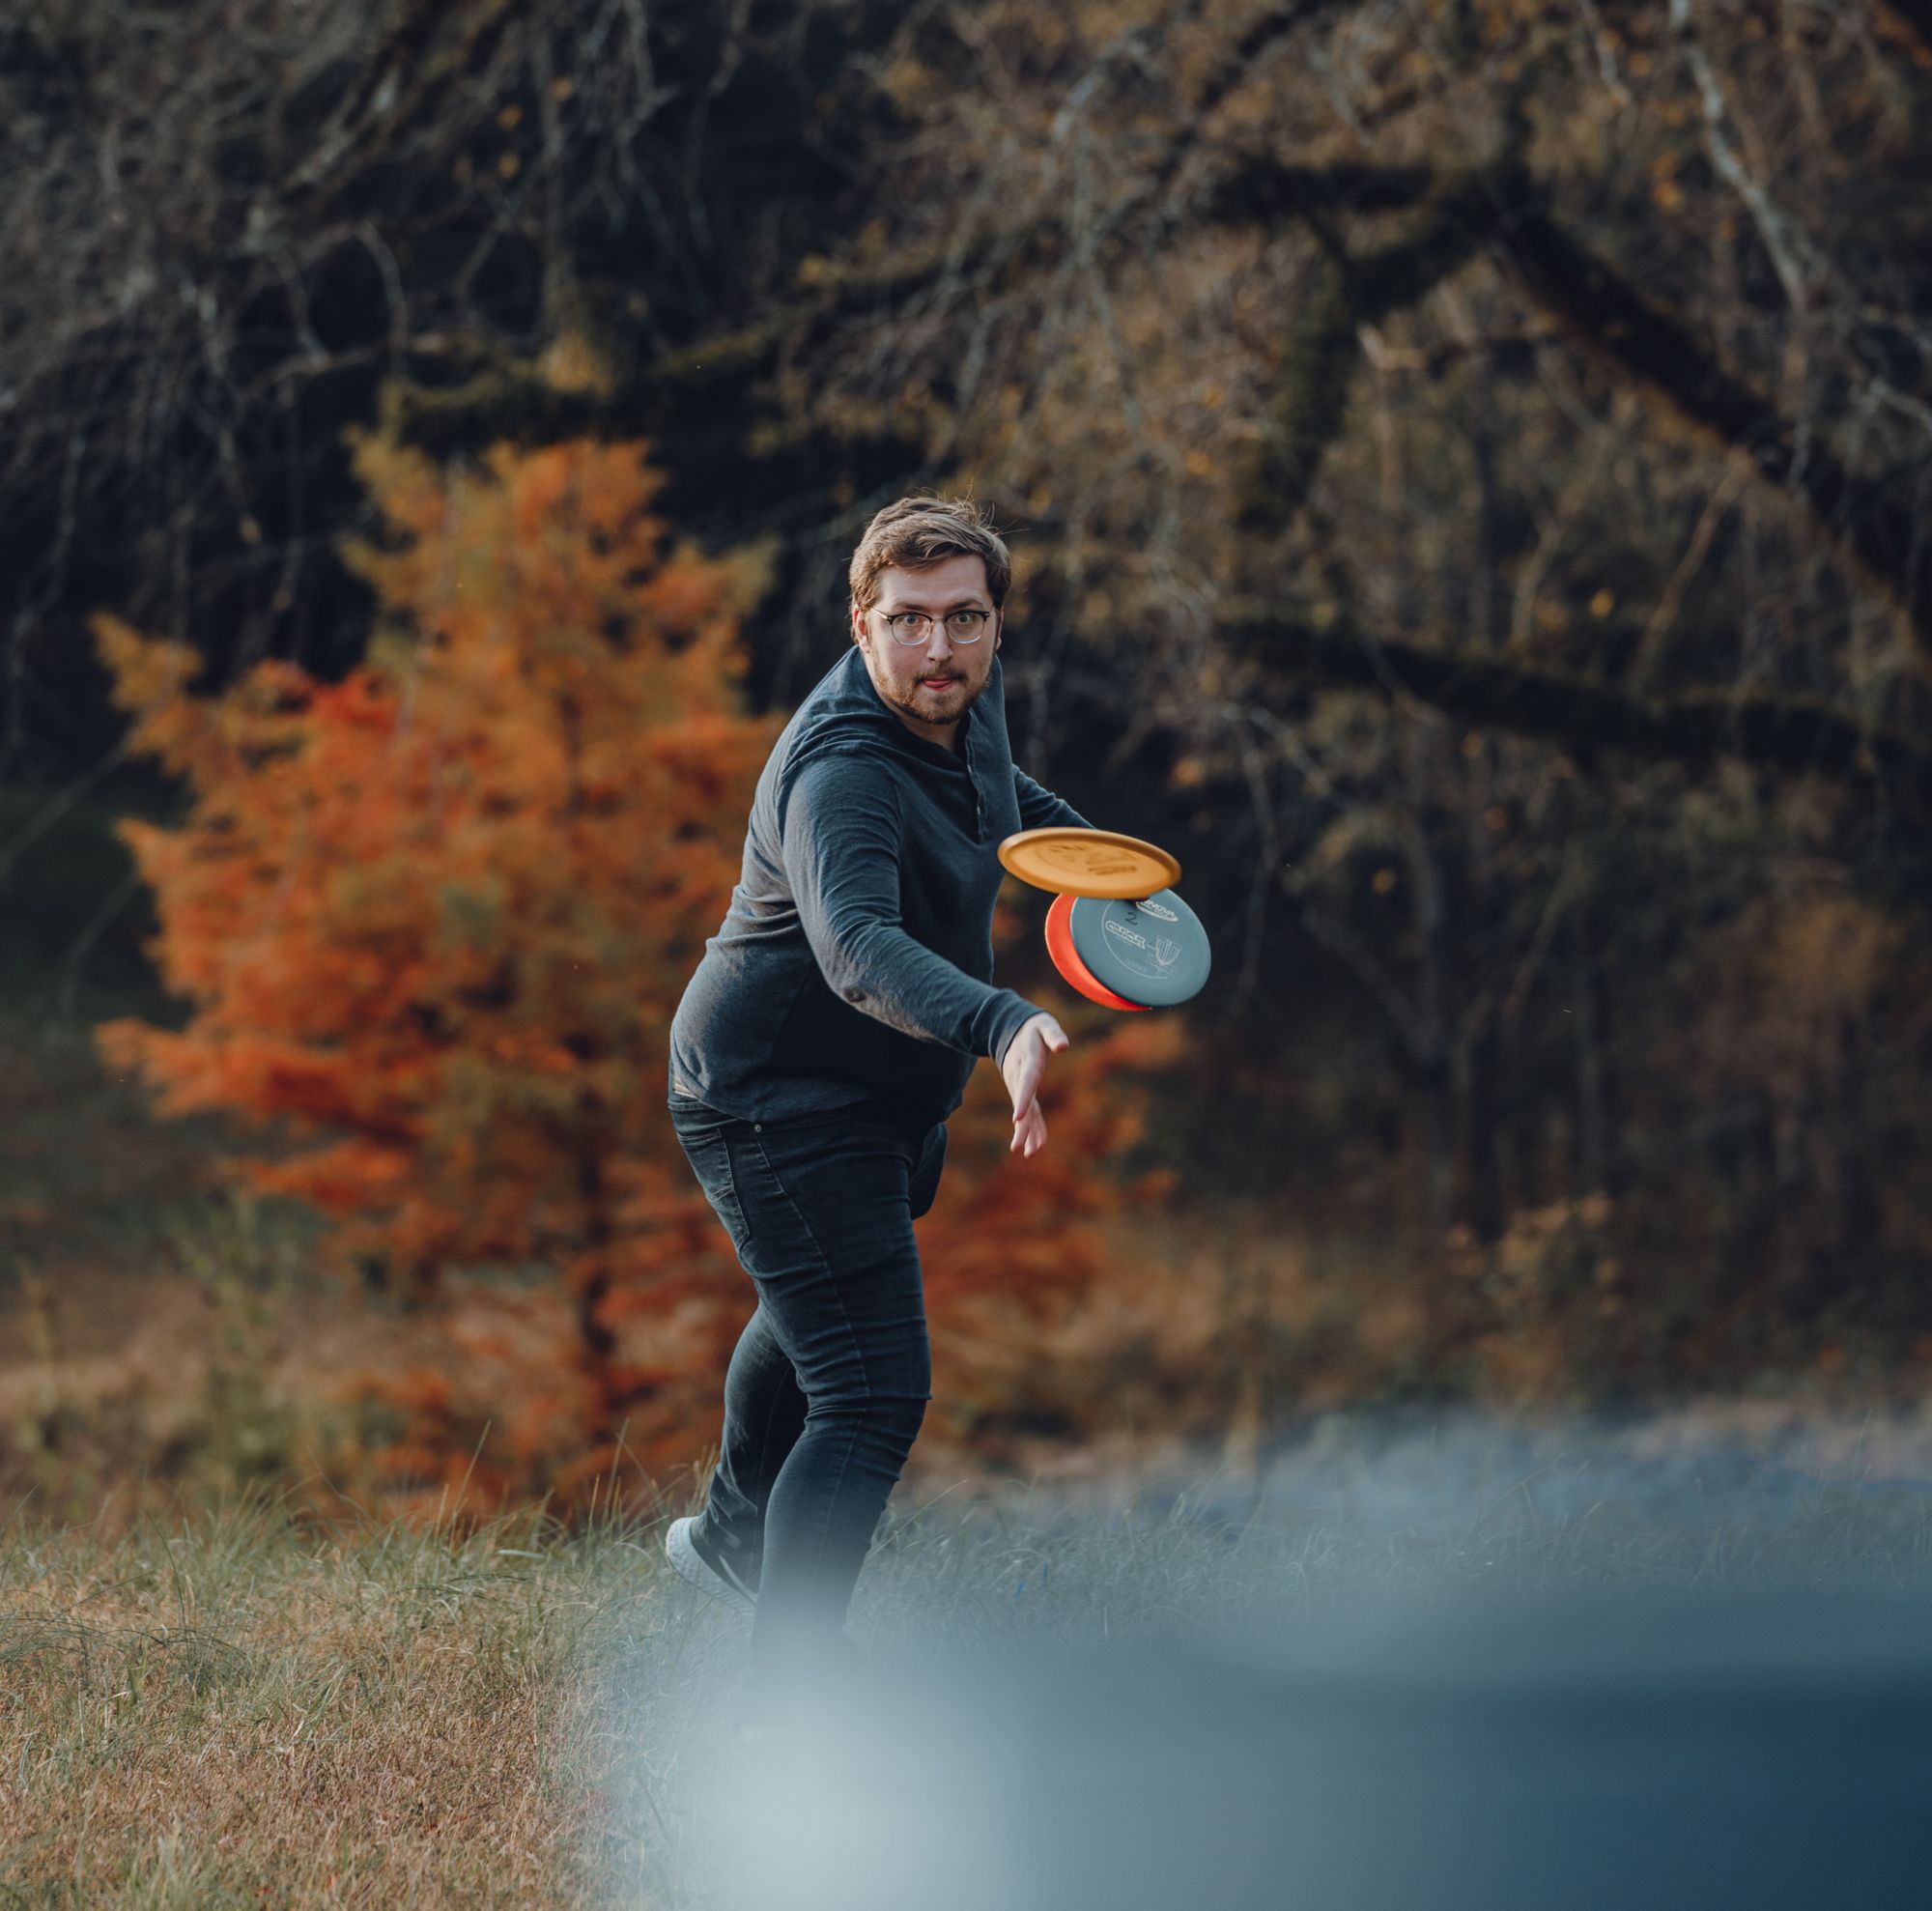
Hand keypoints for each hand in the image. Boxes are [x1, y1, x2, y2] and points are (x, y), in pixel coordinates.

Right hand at [1001, 1011, 1068, 1158]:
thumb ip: (1054, 1034)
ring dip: (1026, 1133)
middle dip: (1021, 1127)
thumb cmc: (1033, 1028)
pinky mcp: (1022, 1091)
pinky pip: (1029, 1111)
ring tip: (1029, 1153)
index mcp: (1027, 1062)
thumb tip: (1064, 1046)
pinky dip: (1033, 1127)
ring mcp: (1019, 1086)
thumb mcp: (1045, 1025)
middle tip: (1018, 1147)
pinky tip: (1036, 1145)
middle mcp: (1020, 1078)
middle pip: (1021, 1105)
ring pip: (1024, 1112)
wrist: (1011, 1029)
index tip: (1017, 1118)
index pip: (1025, 1083)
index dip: (1022, 1100)